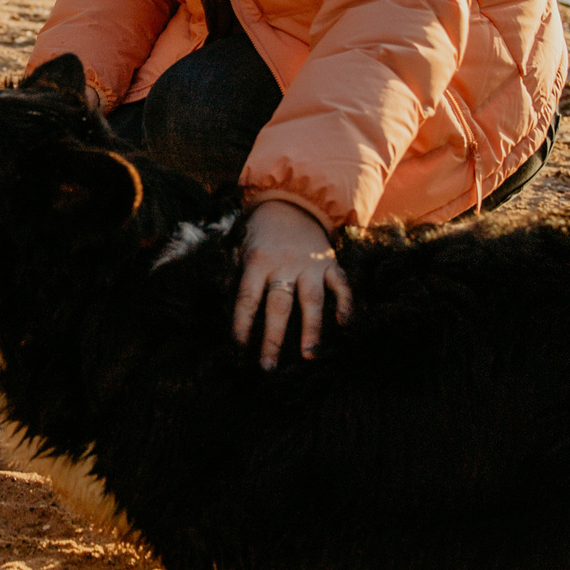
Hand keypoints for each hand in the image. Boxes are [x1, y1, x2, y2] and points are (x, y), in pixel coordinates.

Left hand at [232, 197, 351, 369]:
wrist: (292, 203)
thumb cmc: (261, 234)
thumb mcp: (241, 248)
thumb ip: (235, 275)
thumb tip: (223, 309)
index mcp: (258, 260)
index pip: (247, 298)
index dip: (242, 325)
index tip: (239, 350)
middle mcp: (285, 264)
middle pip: (279, 305)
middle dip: (273, 338)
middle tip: (268, 366)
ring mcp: (310, 264)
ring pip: (312, 299)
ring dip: (311, 329)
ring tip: (309, 355)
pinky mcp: (331, 263)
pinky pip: (341, 285)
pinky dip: (345, 304)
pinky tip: (344, 325)